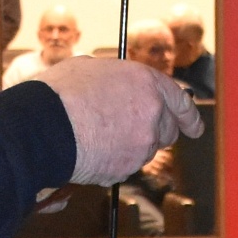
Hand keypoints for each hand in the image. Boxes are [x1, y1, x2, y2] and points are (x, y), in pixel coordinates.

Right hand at [33, 56, 202, 185]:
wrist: (43, 126)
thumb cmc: (60, 93)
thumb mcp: (92, 69)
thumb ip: (118, 80)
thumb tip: (118, 86)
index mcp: (147, 83)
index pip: (180, 101)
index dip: (189, 115)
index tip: (194, 126)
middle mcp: (152, 113)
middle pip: (167, 131)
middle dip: (156, 132)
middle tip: (134, 130)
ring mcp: (142, 143)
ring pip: (145, 150)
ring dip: (130, 146)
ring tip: (98, 134)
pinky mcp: (127, 168)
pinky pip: (126, 166)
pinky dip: (114, 161)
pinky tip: (92, 149)